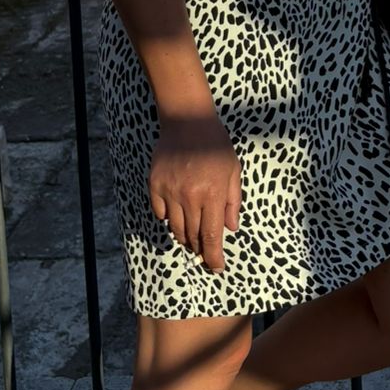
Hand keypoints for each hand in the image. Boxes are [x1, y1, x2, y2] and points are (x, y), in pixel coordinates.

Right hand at [149, 109, 241, 271]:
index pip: (212, 235)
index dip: (214, 256)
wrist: (187, 121)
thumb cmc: (216, 145)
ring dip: (184, 237)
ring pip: (175, 227)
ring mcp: (170, 191)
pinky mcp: (155, 185)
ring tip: (191, 238)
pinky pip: (160, 212)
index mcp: (213, 193)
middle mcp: (190, 196)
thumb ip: (232, 201)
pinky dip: (168, 219)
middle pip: (192, 235)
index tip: (216, 268)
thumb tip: (230, 229)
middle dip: (200, 248)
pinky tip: (175, 216)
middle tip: (205, 252)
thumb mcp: (233, 171)